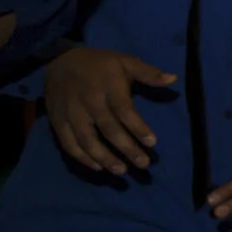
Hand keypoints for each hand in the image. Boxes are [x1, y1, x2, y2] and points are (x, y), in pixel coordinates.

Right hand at [44, 46, 177, 174]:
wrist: (58, 60)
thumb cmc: (99, 64)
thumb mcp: (125, 61)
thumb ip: (148, 73)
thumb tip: (173, 79)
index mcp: (108, 88)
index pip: (124, 111)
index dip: (138, 128)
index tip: (152, 143)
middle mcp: (89, 103)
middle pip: (109, 130)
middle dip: (127, 149)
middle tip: (143, 165)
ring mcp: (71, 114)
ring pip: (87, 141)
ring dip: (104, 158)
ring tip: (121, 171)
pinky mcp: (58, 122)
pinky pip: (68, 144)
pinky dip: (81, 157)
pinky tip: (97, 167)